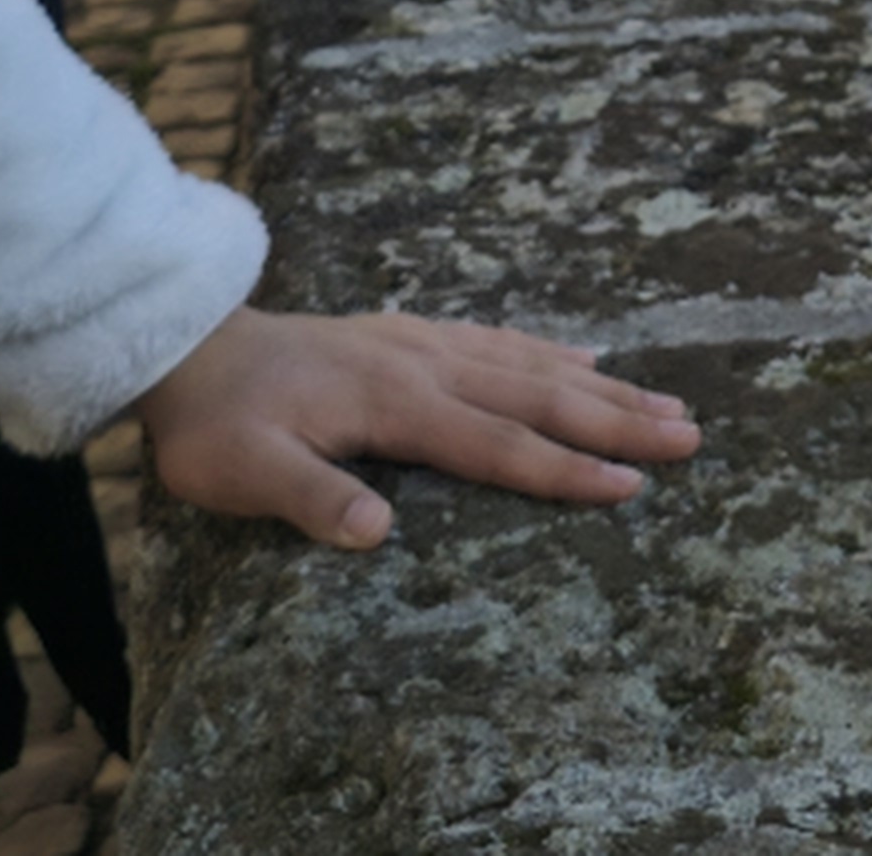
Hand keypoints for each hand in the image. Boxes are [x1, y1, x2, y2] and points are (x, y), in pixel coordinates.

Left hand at [136, 306, 701, 551]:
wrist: (181, 343)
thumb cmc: (213, 423)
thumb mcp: (242, 472)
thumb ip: (310, 498)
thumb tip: (380, 535)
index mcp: (394, 404)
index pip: (497, 444)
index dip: (566, 469)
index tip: (633, 486)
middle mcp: (421, 365)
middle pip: (535, 396)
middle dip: (616, 420)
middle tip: (690, 436)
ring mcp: (417, 344)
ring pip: (527, 365)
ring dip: (599, 386)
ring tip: (664, 401)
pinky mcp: (405, 336)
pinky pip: (497, 341)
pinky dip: (548, 352)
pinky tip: (579, 357)